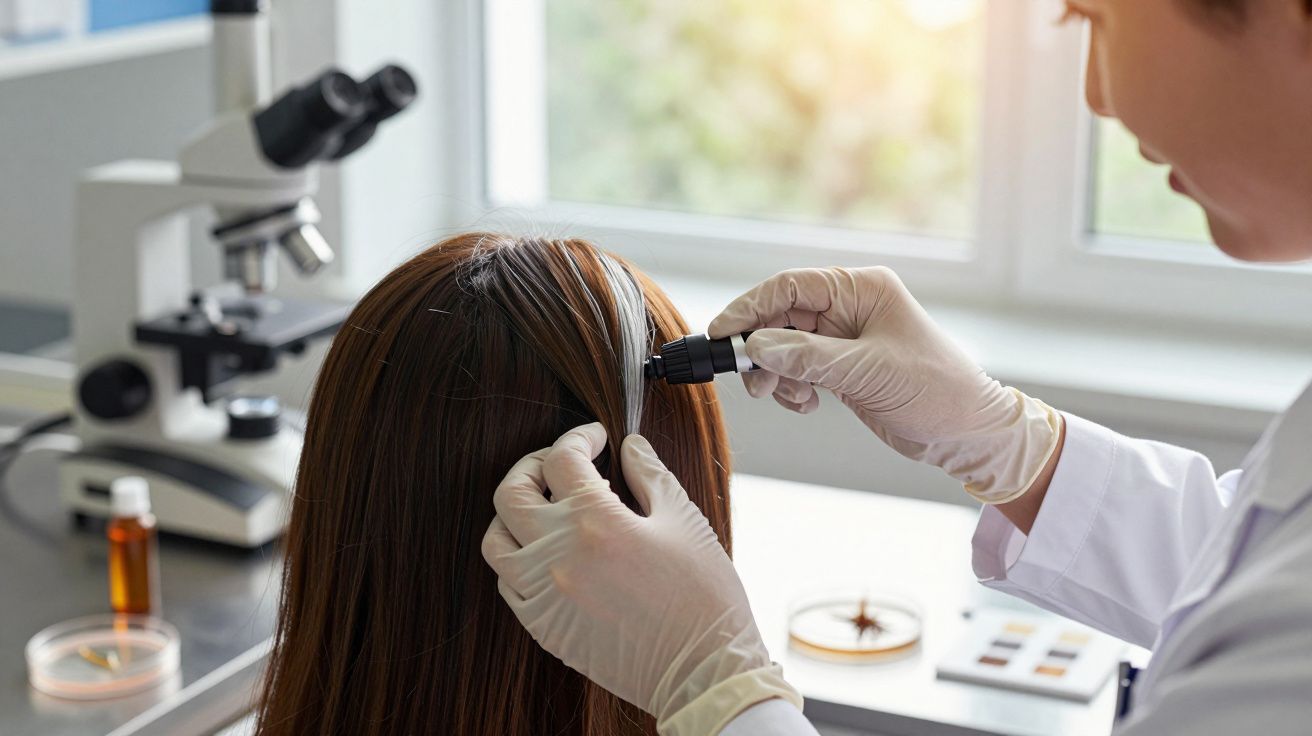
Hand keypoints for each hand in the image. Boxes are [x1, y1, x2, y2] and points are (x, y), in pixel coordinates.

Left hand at [481, 423, 800, 735]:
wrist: (702, 671)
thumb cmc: (703, 595)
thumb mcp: (684, 522)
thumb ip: (651, 476)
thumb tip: (630, 445)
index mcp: (596, 521)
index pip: (563, 459)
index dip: (579, 437)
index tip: (596, 438)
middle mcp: (557, 554)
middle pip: (512, 490)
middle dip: (533, 464)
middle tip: (559, 462)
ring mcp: (543, 593)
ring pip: (495, 539)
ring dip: (514, 513)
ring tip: (543, 507)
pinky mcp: (542, 627)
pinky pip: (507, 584)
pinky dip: (518, 560)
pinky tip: (547, 553)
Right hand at [709, 267, 1060, 503]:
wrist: (968, 433)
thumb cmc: (934, 391)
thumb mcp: (868, 372)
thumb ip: (808, 357)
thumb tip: (756, 346)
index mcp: (861, 289)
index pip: (789, 287)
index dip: (750, 308)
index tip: (722, 335)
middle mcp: (850, 307)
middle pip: (780, 317)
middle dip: (762, 350)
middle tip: (756, 384)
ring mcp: (844, 337)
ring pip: (784, 347)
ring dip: (777, 374)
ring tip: (791, 399)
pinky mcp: (842, 367)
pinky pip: (797, 369)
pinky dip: (792, 388)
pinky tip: (810, 404)